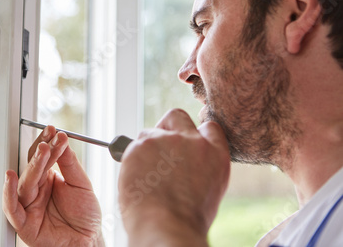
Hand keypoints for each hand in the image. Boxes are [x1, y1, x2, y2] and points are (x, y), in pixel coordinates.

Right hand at [2, 126, 103, 246]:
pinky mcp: (23, 222)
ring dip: (33, 165)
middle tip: (50, 138)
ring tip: (42, 150)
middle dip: (41, 151)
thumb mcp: (81, 184)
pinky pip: (12, 207)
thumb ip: (70, 163)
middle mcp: (36, 190)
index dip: (47, 143)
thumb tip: (62, 140)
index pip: (43, 157)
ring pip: (25, 182)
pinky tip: (10, 177)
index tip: (54, 130)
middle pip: (33, 166)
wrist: (88, 241)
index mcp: (48, 179)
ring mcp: (28, 205)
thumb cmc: (85, 215)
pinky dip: (8, 193)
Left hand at [118, 109, 229, 245]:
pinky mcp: (141, 144)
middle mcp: (193, 141)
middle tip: (158, 149)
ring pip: (149, 133)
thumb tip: (184, 161)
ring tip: (145, 175)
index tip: (184, 145)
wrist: (166, 227)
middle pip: (176, 117)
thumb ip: (200, 166)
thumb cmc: (186, 218)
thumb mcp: (209, 189)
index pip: (209, 128)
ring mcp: (166, 140)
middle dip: (166, 128)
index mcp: (215, 154)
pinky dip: (130, 159)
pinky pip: (130, 146)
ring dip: (145, 148)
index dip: (194, 134)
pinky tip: (135, 178)